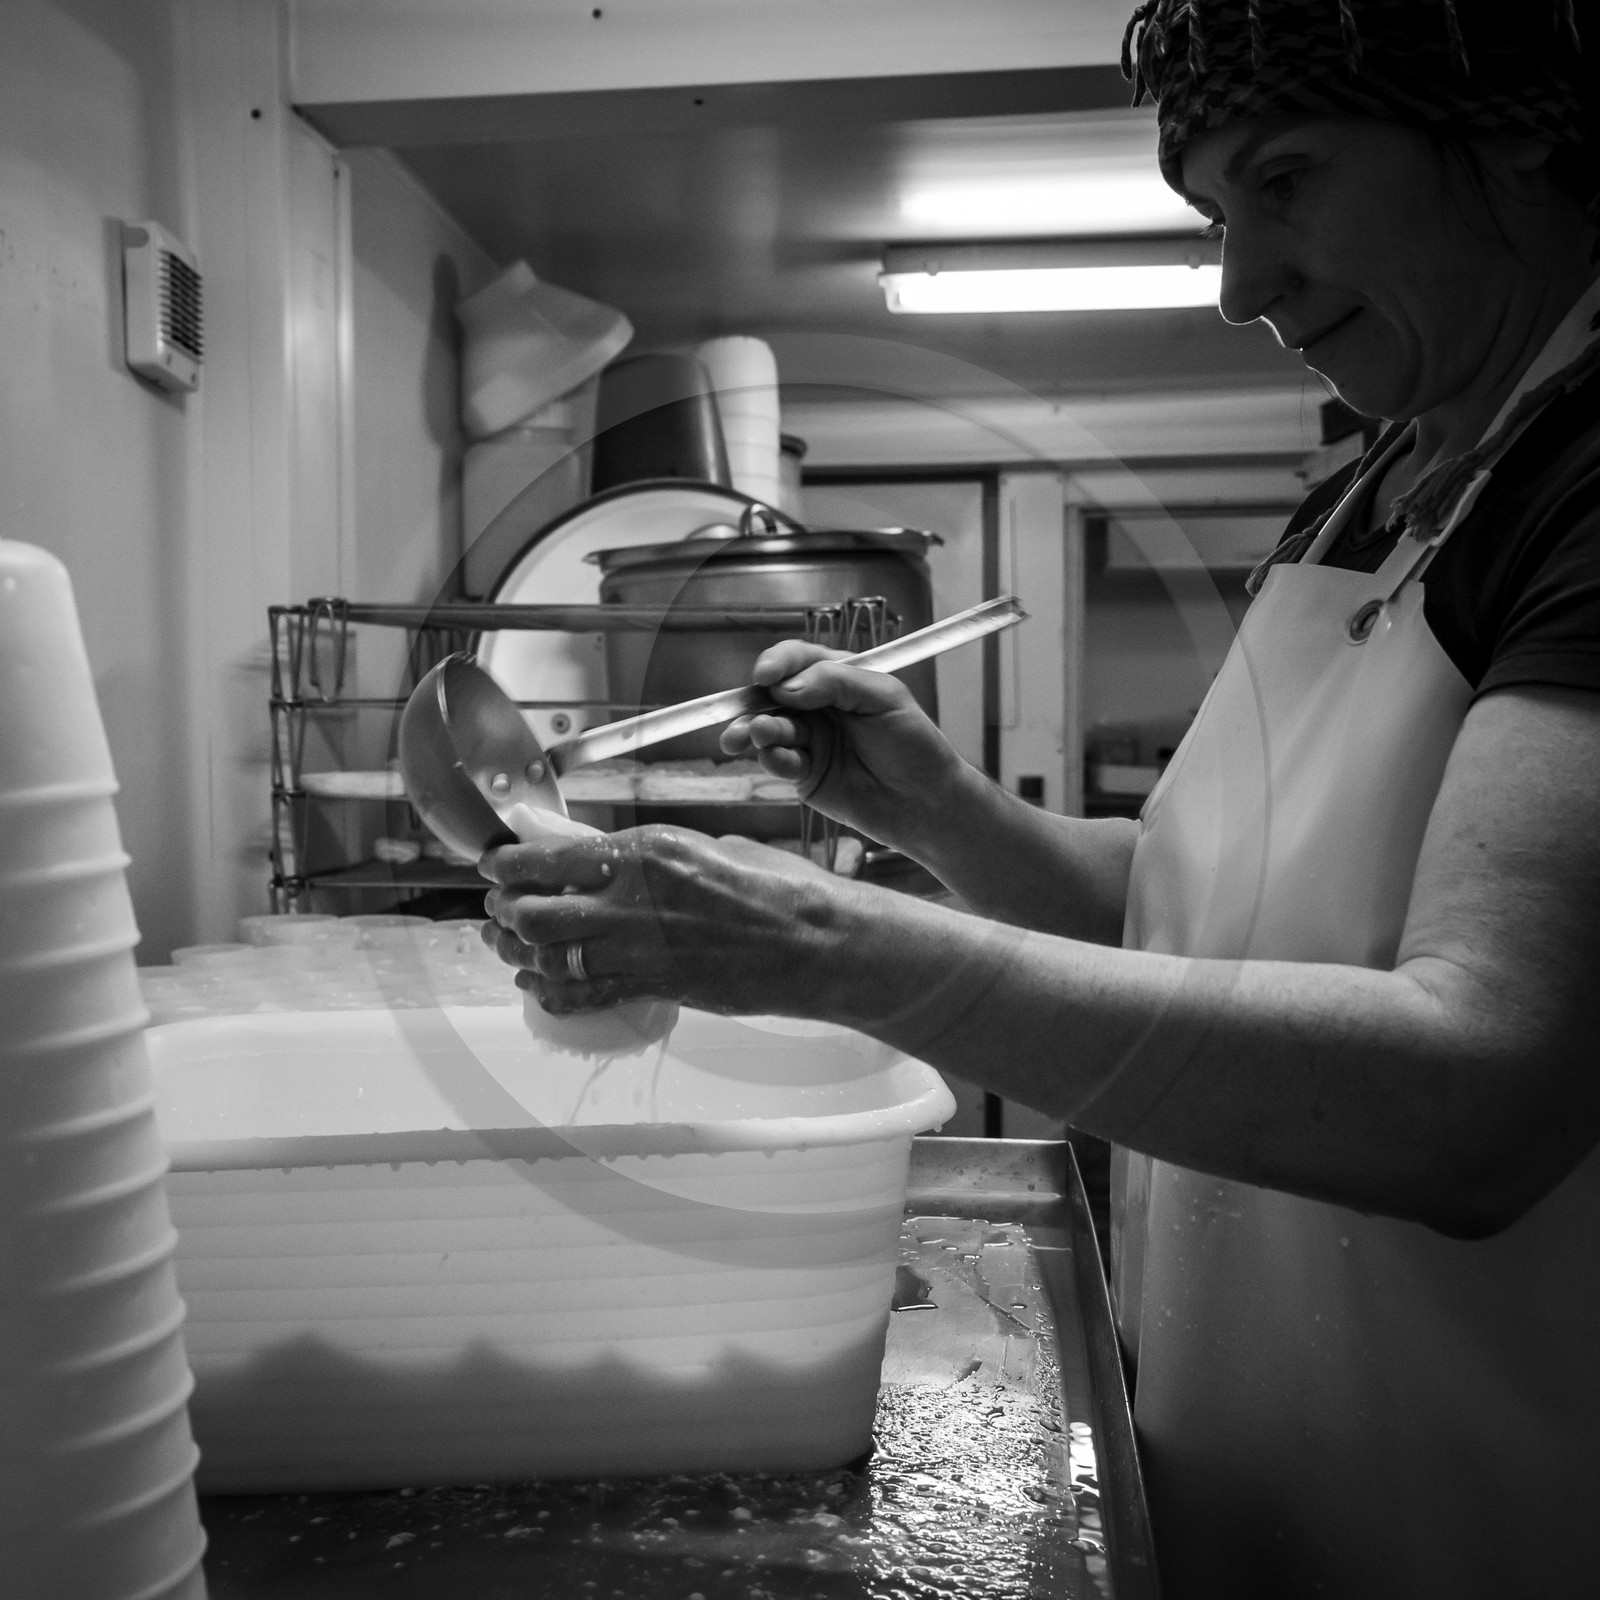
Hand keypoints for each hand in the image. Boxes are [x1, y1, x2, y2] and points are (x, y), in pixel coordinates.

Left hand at [480, 825, 841, 1016]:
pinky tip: (535, 987)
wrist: (809, 940)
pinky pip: (581, 997)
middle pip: (533, 911)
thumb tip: (599, 860)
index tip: (494, 864)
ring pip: (547, 957)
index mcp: (642, 852)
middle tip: (497, 906)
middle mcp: (630, 900)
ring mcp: (638, 949)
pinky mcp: (652, 988)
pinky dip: (548, 994)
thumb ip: (645, 857)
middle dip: (503, 909)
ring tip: (503, 944)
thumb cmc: (769, 886)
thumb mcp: (700, 846)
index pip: (547, 858)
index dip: (506, 864)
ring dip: (515, 952)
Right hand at [720, 641, 964, 848]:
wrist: (926, 802)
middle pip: (772, 695)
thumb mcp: (884, 698)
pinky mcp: (804, 774)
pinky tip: (778, 760)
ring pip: (769, 729)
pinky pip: (777, 762)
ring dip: (757, 731)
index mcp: (838, 678)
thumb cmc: (915, 744)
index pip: (798, 660)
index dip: (777, 663)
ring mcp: (809, 740)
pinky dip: (772, 759)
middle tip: (746, 715)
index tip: (765, 675)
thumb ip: (836, 682)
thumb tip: (786, 687)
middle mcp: (817, 706)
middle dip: (754, 702)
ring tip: (758, 735)